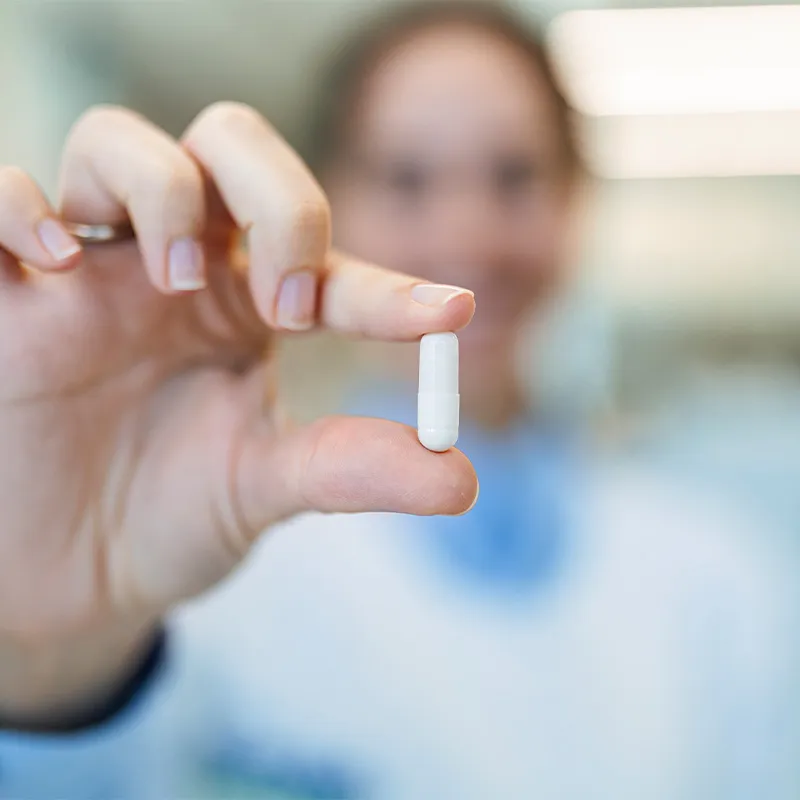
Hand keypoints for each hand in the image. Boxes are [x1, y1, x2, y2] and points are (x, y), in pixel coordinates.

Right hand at [0, 103, 475, 721]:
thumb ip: (351, 470)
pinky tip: (59, 263)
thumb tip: (463, 479)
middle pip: (232, 146)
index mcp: (247, 308)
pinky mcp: (4, 295)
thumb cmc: (168, 518)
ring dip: (163, 192)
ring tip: (173, 282)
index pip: (329, 266)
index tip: (450, 314)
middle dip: (279, 203)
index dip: (392, 288)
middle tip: (287, 305)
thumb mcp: (264, 491)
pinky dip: (21, 204)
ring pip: (119, 142)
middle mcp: (174, 269)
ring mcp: (87, 272)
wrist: (68, 574)